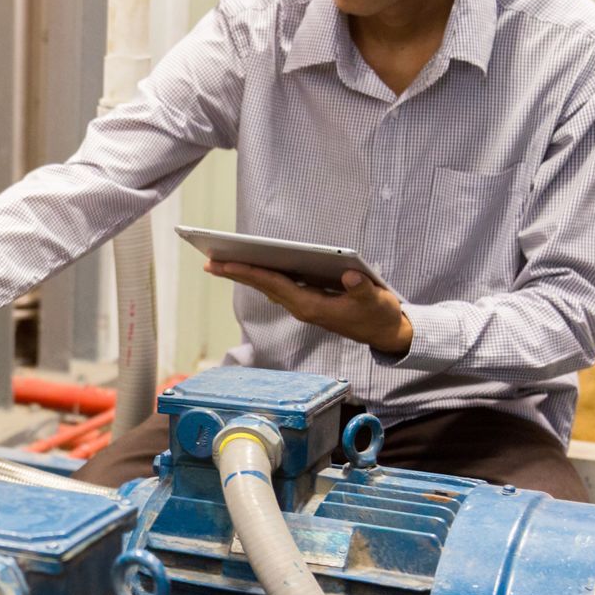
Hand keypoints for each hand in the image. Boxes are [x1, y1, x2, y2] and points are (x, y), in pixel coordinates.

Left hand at [206, 260, 413, 353]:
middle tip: (209, 261)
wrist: (385, 333)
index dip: (249, 273)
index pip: (274, 285)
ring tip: (222, 262)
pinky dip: (264, 276)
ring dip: (246, 275)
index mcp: (312, 307)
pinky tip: (252, 267)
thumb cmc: (379, 315)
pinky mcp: (309, 302)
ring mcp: (304, 305)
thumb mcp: (376, 301)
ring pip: (269, 287)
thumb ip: (363, 289)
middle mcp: (302, 307)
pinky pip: (280, 286)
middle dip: (237, 273)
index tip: (225, 264)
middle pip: (264, 286)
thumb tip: (352, 275)